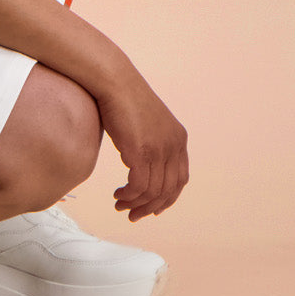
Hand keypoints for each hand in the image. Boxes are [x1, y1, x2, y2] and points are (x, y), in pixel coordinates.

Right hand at [95, 66, 188, 221]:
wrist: (113, 80)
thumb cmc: (123, 99)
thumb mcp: (147, 123)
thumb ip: (151, 143)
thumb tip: (140, 165)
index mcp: (179, 138)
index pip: (180, 180)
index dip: (168, 198)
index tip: (153, 208)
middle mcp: (174, 145)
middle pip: (168, 190)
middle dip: (151, 208)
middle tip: (133, 215)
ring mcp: (159, 148)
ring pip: (153, 192)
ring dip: (136, 203)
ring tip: (120, 204)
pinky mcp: (141, 151)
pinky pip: (139, 186)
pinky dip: (129, 196)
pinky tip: (118, 194)